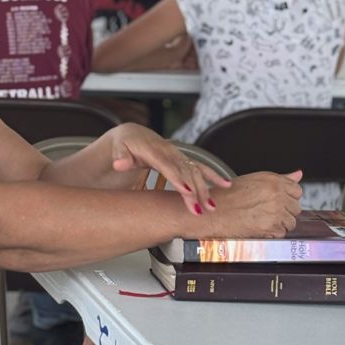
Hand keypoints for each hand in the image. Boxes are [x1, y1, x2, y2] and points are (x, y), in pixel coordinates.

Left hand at [108, 123, 230, 215]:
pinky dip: (213, 176)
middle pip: (184, 172)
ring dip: (204, 189)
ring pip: (194, 172)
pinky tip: (226, 185)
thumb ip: (120, 156)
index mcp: (152, 149)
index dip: (178, 178)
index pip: (167, 165)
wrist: (132, 135)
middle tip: (201, 210)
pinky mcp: (182, 160)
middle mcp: (169, 152)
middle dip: (194, 191)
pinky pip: (200, 168)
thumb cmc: (125, 144)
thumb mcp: (118, 148)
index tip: (186, 191)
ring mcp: (177, 156)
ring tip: (212, 206)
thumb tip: (120, 164)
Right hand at [201, 170, 302, 237]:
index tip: (279, 200)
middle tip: (267, 210)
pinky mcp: (272, 227)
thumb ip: (280, 178)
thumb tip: (298, 174)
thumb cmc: (227, 196)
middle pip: (296, 207)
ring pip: (291, 222)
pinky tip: (259, 226)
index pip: (296, 189)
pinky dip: (273, 233)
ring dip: (280, 223)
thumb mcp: (253, 180)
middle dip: (285, 210)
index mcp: (272, 180)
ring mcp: (275, 211)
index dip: (287, 196)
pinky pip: (282, 233)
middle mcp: (276, 194)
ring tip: (262, 218)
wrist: (212, 212)